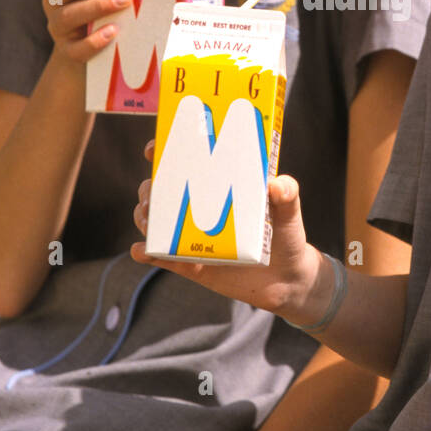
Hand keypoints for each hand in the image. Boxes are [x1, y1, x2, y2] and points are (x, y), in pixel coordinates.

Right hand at [43, 0, 131, 64]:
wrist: (86, 55)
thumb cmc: (98, 15)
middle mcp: (53, 3)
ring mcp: (57, 27)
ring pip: (69, 15)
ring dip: (98, 5)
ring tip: (123, 1)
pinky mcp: (67, 51)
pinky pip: (77, 47)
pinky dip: (95, 39)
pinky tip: (113, 30)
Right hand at [130, 146, 330, 323]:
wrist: (288, 281)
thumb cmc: (287, 237)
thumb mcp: (289, 213)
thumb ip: (287, 196)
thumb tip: (277, 184)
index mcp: (220, 187)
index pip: (187, 163)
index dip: (165, 151)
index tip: (154, 149)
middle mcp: (200, 208)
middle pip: (162, 190)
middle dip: (149, 188)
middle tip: (152, 193)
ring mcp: (192, 236)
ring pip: (156, 221)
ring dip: (145, 217)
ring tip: (148, 220)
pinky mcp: (191, 265)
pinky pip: (163, 257)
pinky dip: (147, 252)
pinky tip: (142, 249)